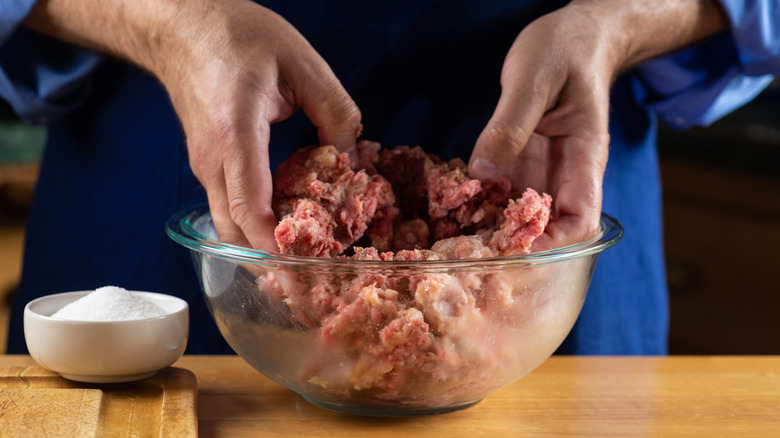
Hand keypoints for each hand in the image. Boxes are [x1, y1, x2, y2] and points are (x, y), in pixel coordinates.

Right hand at [156, 0, 361, 250]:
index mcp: (235, 134)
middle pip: (233, 230)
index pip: (248, 208)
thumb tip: (349, 152)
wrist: (181, 24)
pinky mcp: (207, 162)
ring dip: (260, 246)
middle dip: (268, 261)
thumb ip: (334, 108)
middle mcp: (212, 159)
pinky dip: (253, 225)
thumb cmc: (237, 36)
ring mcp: (203, 163)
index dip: (274, 246)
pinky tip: (284, 223)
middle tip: (307, 282)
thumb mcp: (301, 61)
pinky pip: (227, 205)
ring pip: (226, 224)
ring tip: (299, 260)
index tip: (303, 269)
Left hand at [468, 0, 726, 249]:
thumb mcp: (533, 82)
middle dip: (515, 243)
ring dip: (493, 225)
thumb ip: (508, 127)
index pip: (580, 221)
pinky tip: (455, 201)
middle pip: (549, 228)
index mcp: (584, 158)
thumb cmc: (565, 51)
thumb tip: (483, 173)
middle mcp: (566, 172)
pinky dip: (482, 199)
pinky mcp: (522, 161)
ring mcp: (543, 169)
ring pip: (522, 213)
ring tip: (456, 233)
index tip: (514, 248)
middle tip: (472, 247)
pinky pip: (504, 190)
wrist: (575, 36)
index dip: (552, 243)